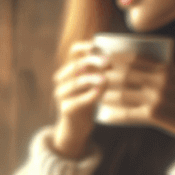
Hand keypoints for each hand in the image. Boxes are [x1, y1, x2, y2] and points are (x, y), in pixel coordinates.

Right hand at [51, 41, 105, 158]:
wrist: (77, 128)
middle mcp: (62, 81)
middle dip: (91, 62)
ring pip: (75, 83)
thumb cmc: (88, 103)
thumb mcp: (94, 83)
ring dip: (91, 79)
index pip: (74, 52)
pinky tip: (100, 92)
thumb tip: (113, 57)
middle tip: (107, 62)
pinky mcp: (65, 109)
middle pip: (75, 66)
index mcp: (70, 71)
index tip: (99, 46)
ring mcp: (61, 96)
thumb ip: (100, 70)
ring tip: (105, 79)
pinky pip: (77, 101)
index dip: (85, 47)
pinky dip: (90, 95)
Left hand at [97, 54, 174, 143]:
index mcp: (166, 68)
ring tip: (95, 95)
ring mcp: (157, 98)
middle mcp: (160, 80)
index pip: (134, 59)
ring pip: (122, 94)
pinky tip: (105, 115)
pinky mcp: (154, 115)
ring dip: (106, 95)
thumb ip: (161, 69)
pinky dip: (114, 114)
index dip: (115, 59)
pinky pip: (128, 114)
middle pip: (124, 75)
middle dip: (105, 75)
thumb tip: (137, 62)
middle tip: (91, 76)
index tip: (101, 59)